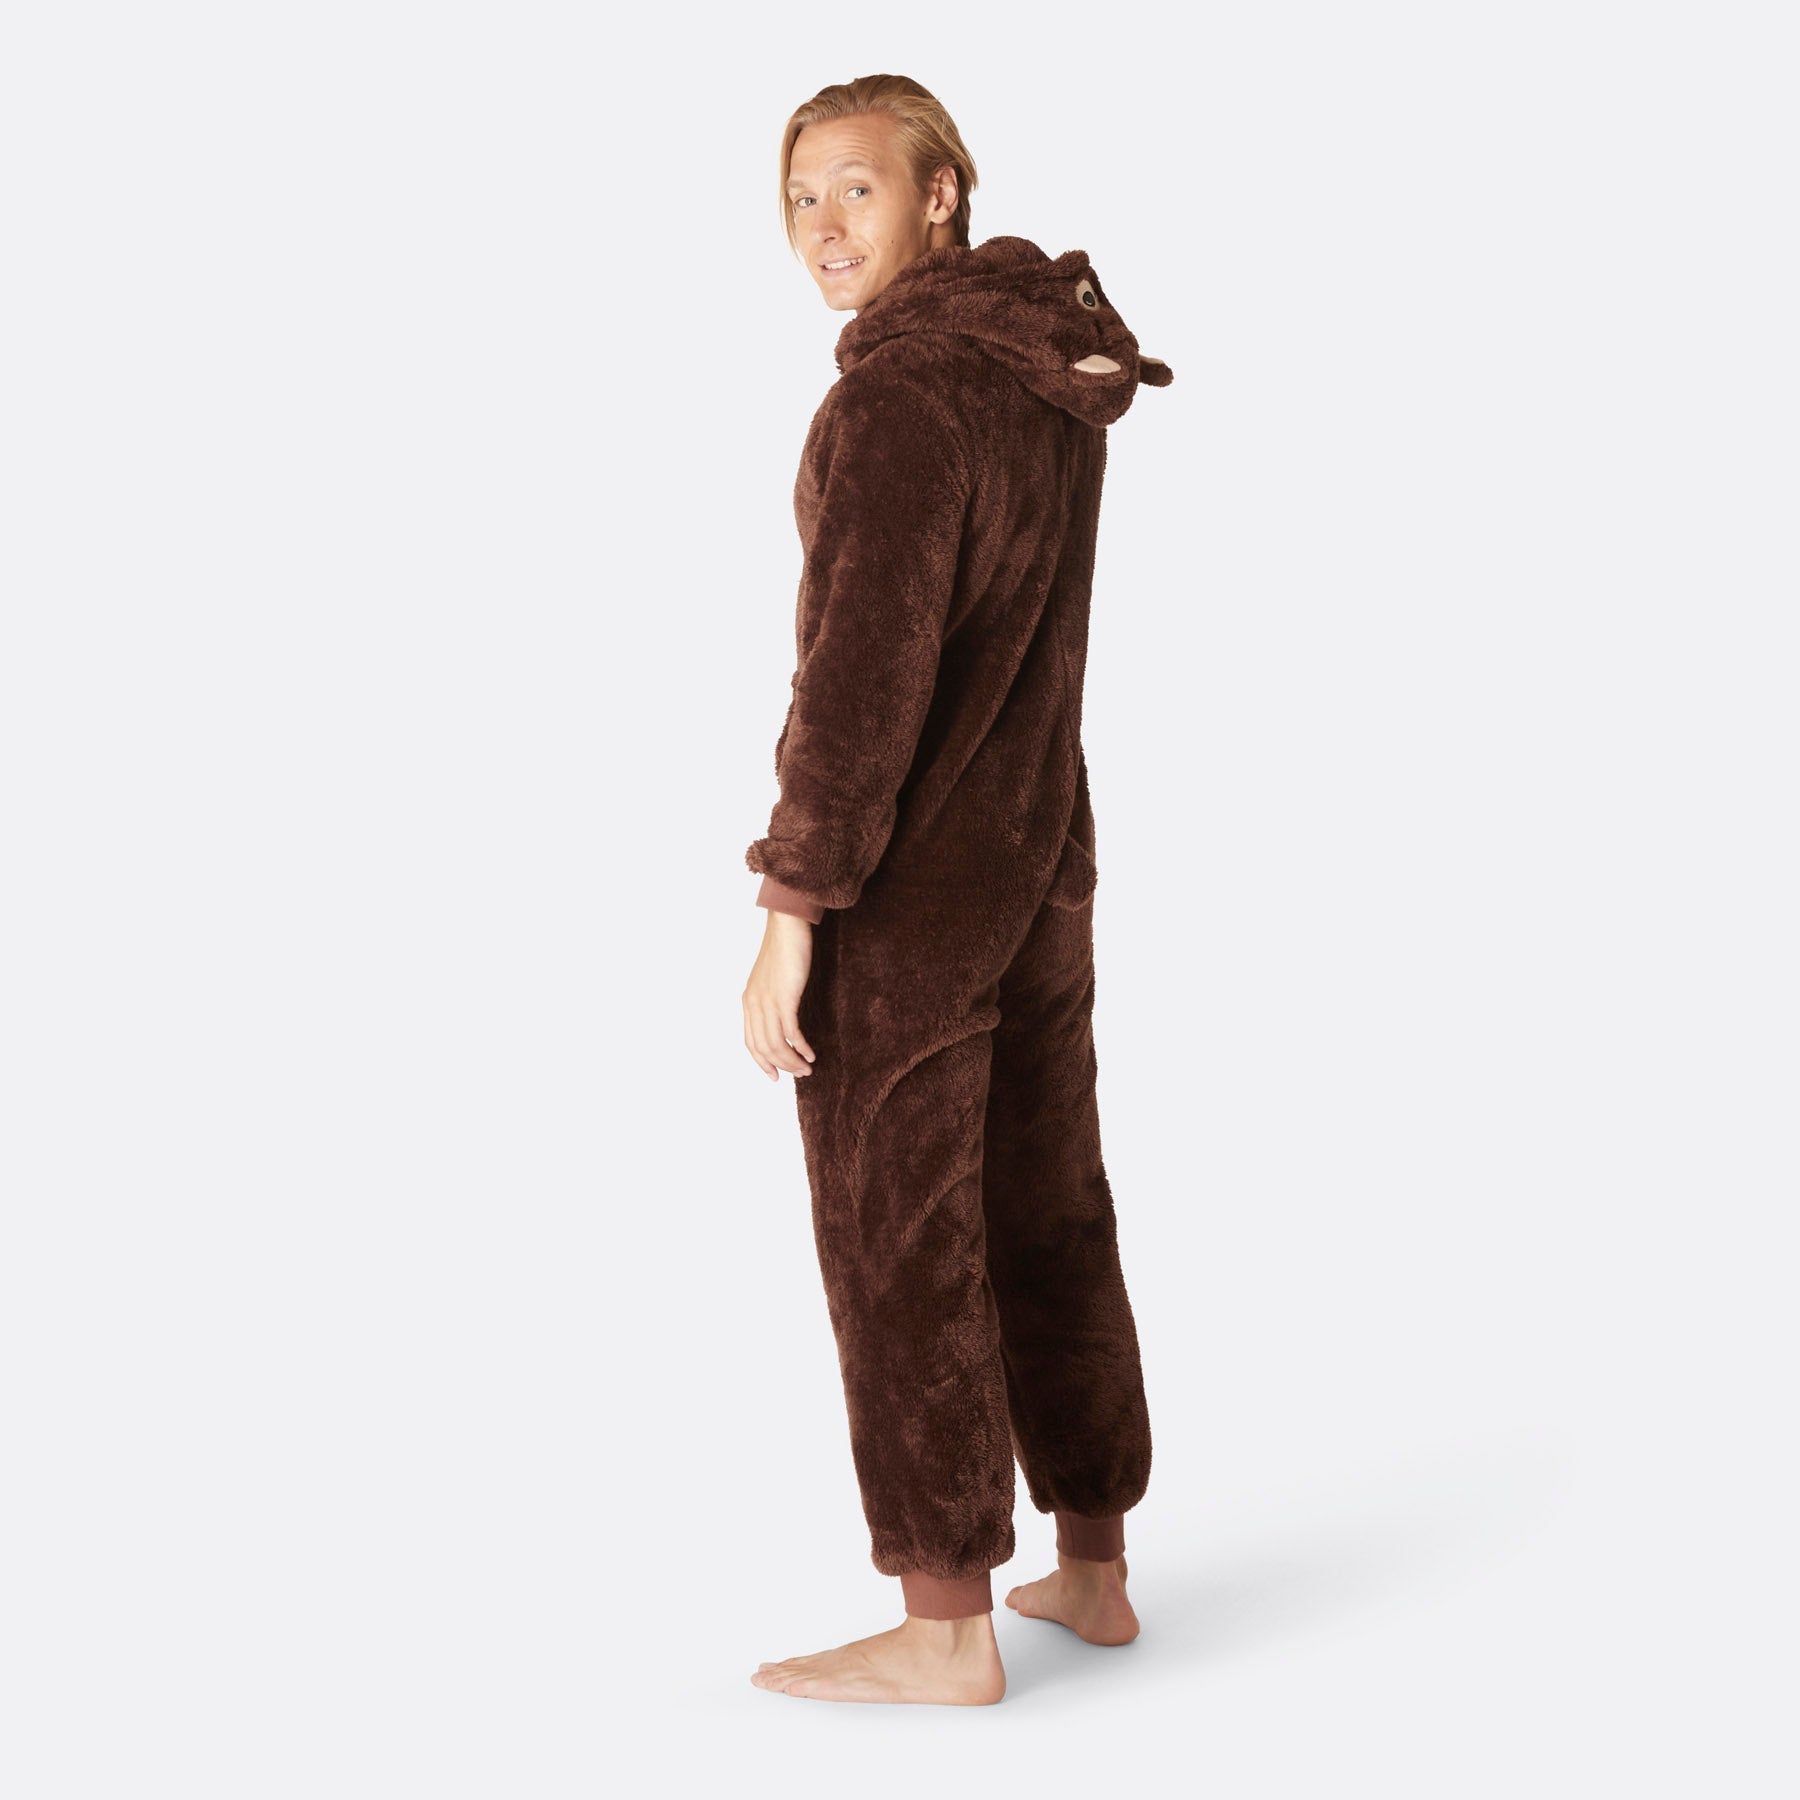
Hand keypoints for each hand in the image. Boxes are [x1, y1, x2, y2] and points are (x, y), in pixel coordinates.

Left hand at [743, 910, 818, 1080]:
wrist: (787, 927)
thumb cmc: (784, 948)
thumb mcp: (772, 978)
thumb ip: (772, 998)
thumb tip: (783, 1015)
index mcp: (749, 1001)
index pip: (751, 1042)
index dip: (762, 1062)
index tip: (775, 1075)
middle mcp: (754, 1005)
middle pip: (764, 1048)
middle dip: (781, 1065)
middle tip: (799, 1075)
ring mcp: (767, 1002)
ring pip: (777, 1044)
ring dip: (792, 1061)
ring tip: (807, 1069)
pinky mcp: (784, 999)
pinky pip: (791, 1032)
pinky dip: (800, 1047)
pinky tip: (811, 1054)